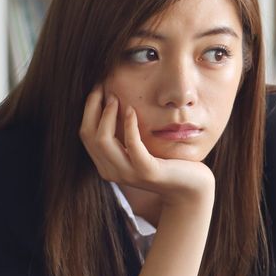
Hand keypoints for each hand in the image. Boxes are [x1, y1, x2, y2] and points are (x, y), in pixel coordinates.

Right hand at [79, 86, 214, 204]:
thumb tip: (113, 100)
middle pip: (89, 135)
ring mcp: (128, 174)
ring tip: (115, 97)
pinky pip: (131, 145)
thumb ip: (123, 135)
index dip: (88, 109)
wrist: (189, 188)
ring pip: (103, 141)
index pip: (85, 134)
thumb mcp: (139, 148)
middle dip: (92, 107)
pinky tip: (133, 110)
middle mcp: (112, 172)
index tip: (97, 88)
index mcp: (106, 165)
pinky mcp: (147, 171)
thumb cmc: (166, 162)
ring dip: (107, 114)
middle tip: (103, 87)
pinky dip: (129, 125)